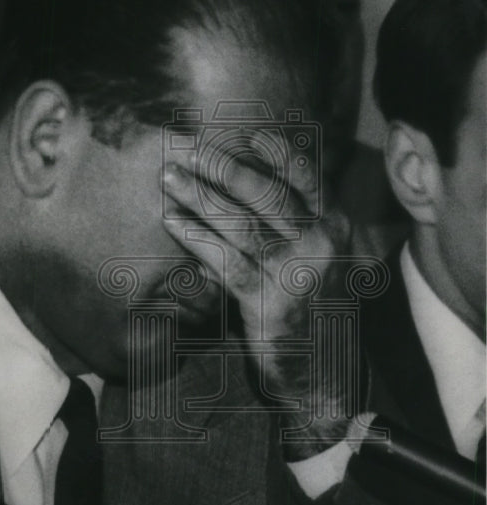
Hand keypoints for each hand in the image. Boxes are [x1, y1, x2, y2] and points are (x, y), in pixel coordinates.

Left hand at [162, 132, 348, 345]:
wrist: (320, 369)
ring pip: (241, 224)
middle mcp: (320, 244)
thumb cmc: (309, 304)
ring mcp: (294, 273)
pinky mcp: (267, 301)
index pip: (308, 178)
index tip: (249, 135)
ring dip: (200, 197)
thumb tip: (248, 174)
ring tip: (169, 178)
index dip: (279, 154)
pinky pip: (225, 260)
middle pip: (267, 195)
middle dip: (223, 168)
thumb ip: (294, 221)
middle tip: (187, 150)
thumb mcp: (316, 257)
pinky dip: (195, 237)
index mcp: (335, 226)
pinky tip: (172, 221)